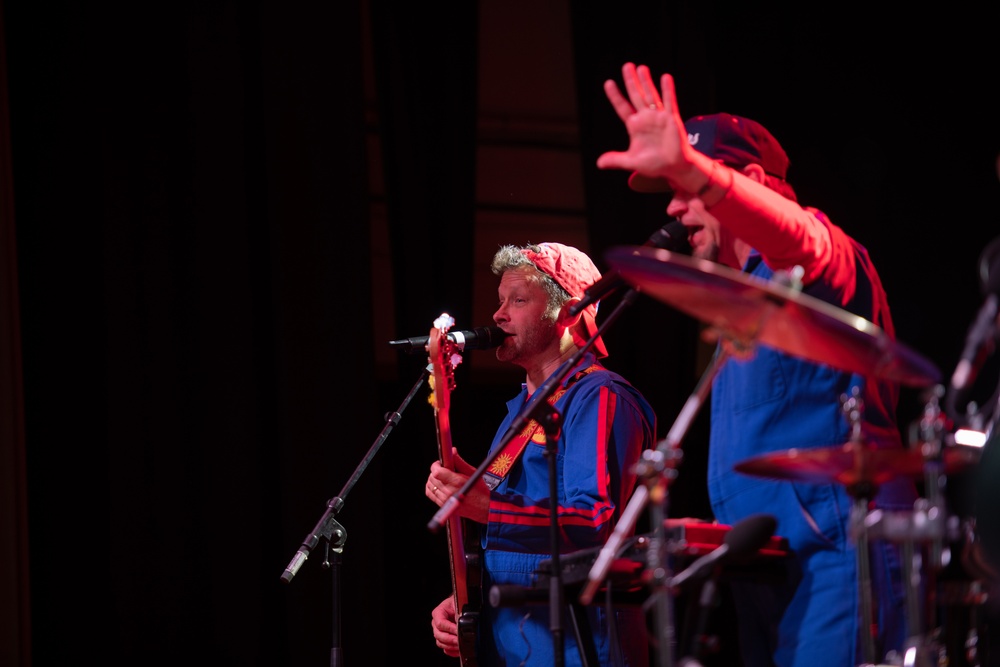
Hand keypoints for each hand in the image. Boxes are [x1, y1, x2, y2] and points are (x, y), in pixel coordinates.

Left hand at [425, 447, 489, 522]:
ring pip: (429, 485)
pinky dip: (431, 488)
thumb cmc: (480, 490)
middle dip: (436, 471)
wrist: (483, 507)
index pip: (436, 472)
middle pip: (432, 478)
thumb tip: (452, 451)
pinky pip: (430, 494)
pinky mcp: (443, 505)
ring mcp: (445, 500)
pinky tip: (438, 485)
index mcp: (456, 482)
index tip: (439, 464)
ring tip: (442, 478)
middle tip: (443, 470)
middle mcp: (449, 492)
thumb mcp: (472, 472)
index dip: (435, 465)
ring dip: (433, 479)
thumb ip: (459, 461)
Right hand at [430, 595, 459, 657]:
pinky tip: (458, 650)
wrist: (460, 604)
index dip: (449, 628)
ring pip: (440, 643)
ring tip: (460, 645)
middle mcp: (436, 623)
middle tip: (460, 640)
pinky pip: (445, 649)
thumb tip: (462, 623)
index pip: (440, 623)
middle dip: (450, 639)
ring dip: (450, 646)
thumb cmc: (458, 602)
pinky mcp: (444, 640)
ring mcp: (439, 632)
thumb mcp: (458, 604)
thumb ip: (458, 613)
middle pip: (438, 635)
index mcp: (438, 613)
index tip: (458, 630)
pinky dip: (451, 651)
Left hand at [597, 63, 699, 188]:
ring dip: (646, 82)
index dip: (615, 96)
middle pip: (636, 96)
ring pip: (651, 95)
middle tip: (627, 66)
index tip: (608, 83)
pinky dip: (668, 90)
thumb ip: (616, 160)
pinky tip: (665, 78)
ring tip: (641, 68)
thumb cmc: (654, 164)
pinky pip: (669, 102)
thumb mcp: (632, 162)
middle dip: (631, 81)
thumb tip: (599, 163)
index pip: (622, 107)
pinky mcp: (671, 118)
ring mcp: (659, 117)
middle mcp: (646, 118)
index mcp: (634, 126)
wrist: (674, 167)